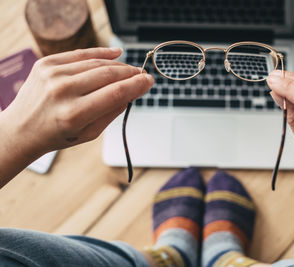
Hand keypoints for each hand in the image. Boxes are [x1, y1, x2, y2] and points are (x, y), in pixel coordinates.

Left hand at [2, 47, 152, 155]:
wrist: (21, 128)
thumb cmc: (57, 134)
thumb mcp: (89, 133)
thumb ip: (112, 111)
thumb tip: (132, 91)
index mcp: (74, 114)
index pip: (116, 93)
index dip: (137, 85)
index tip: (149, 81)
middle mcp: (62, 91)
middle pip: (108, 74)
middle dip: (130, 73)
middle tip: (142, 75)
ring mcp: (52, 74)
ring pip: (97, 63)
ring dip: (118, 65)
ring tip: (129, 70)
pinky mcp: (46, 63)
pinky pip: (81, 53)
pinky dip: (100, 53)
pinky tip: (115, 53)